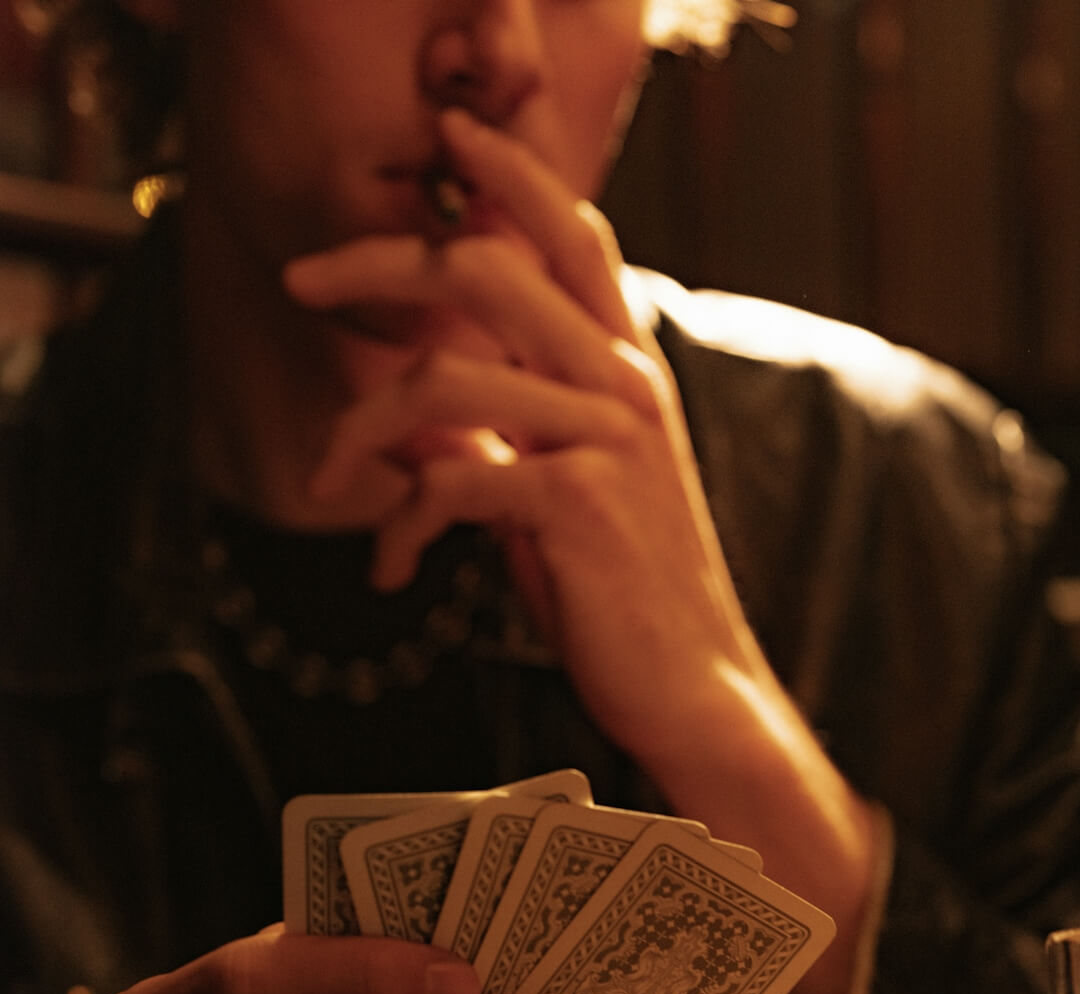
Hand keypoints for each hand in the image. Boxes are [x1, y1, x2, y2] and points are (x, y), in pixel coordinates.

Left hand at [284, 107, 771, 779]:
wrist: (693, 687)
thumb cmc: (625, 593)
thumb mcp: (561, 494)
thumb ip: (503, 436)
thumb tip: (409, 420)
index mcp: (628, 369)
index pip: (570, 236)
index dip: (508, 174)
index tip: (447, 139)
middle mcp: (624, 384)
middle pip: (485, 269)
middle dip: (377, 263)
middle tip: (304, 282)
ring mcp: (607, 438)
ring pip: (445, 377)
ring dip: (359, 428)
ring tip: (330, 482)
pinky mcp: (578, 502)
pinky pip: (449, 479)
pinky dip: (398, 524)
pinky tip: (392, 568)